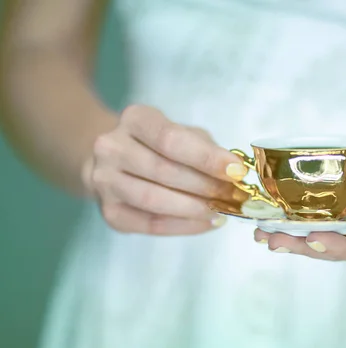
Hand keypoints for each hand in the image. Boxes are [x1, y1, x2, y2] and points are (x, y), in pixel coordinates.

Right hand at [83, 105, 247, 234]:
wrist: (117, 160)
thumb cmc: (160, 145)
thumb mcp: (184, 134)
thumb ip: (206, 149)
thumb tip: (235, 172)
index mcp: (135, 119)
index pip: (171, 139)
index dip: (206, 158)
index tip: (236, 171)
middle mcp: (111, 148)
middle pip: (163, 171)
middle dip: (205, 187)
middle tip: (233, 196)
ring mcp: (104, 181)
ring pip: (154, 200)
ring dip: (194, 209)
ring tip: (221, 211)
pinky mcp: (110, 212)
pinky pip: (149, 224)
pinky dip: (183, 226)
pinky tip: (206, 223)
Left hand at [254, 123, 345, 263]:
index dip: (341, 247)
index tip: (314, 239)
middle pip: (337, 244)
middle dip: (305, 245)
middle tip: (274, 240)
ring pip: (323, 229)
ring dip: (293, 233)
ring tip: (262, 233)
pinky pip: (320, 206)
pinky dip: (297, 210)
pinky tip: (272, 209)